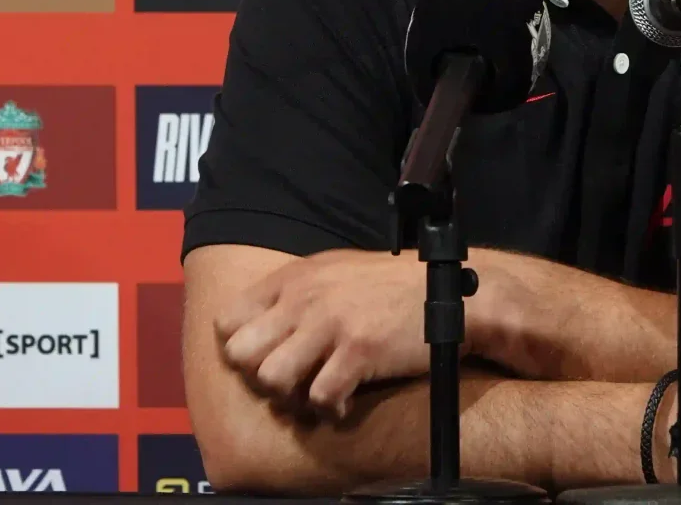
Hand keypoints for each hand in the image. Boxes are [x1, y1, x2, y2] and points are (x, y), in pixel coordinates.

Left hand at [217, 249, 426, 417]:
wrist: (451, 295)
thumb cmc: (393, 287)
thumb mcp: (335, 272)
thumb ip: (296, 293)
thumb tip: (259, 327)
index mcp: (295, 277)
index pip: (228, 321)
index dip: (240, 348)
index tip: (268, 359)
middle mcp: (305, 298)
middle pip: (241, 354)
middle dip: (259, 377)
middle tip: (289, 382)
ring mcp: (331, 324)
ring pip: (271, 379)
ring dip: (291, 397)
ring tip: (315, 393)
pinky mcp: (358, 351)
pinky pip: (318, 397)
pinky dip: (329, 409)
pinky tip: (345, 402)